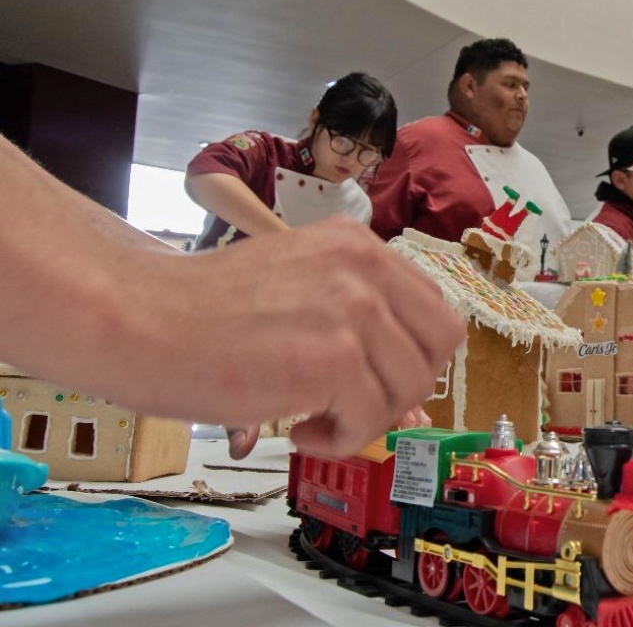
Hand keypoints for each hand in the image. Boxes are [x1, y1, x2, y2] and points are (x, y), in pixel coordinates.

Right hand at [107, 217, 464, 458]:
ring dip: (366, 418)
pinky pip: (371, 418)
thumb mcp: (298, 291)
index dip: (412, 356)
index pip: (433, 308)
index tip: (376, 379)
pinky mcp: (336, 357)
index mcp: (359, 245)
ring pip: (410, 387)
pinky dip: (339, 439)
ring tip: (313, 418)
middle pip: (439, 346)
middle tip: (352, 403)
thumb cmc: (201, 311)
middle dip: (404, 387)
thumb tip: (409, 393)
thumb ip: (355, 322)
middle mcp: (366, 268)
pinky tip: (298, 430)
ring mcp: (355, 310)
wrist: (140, 320)